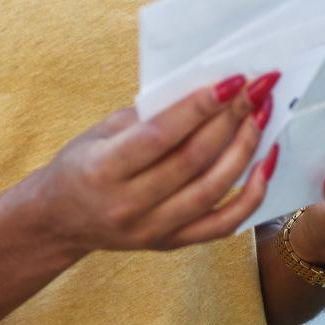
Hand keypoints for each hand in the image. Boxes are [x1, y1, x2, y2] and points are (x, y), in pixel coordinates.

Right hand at [28, 70, 282, 253]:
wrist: (60, 220)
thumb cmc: (81, 164)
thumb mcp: (100, 131)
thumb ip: (148, 115)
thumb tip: (206, 92)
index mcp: (104, 169)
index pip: (161, 135)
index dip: (201, 107)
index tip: (234, 81)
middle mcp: (128, 204)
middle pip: (194, 160)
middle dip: (232, 120)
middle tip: (258, 90)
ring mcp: (152, 229)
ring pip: (213, 190)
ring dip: (245, 149)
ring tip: (262, 117)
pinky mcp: (170, 244)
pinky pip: (222, 224)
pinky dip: (251, 195)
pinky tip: (264, 164)